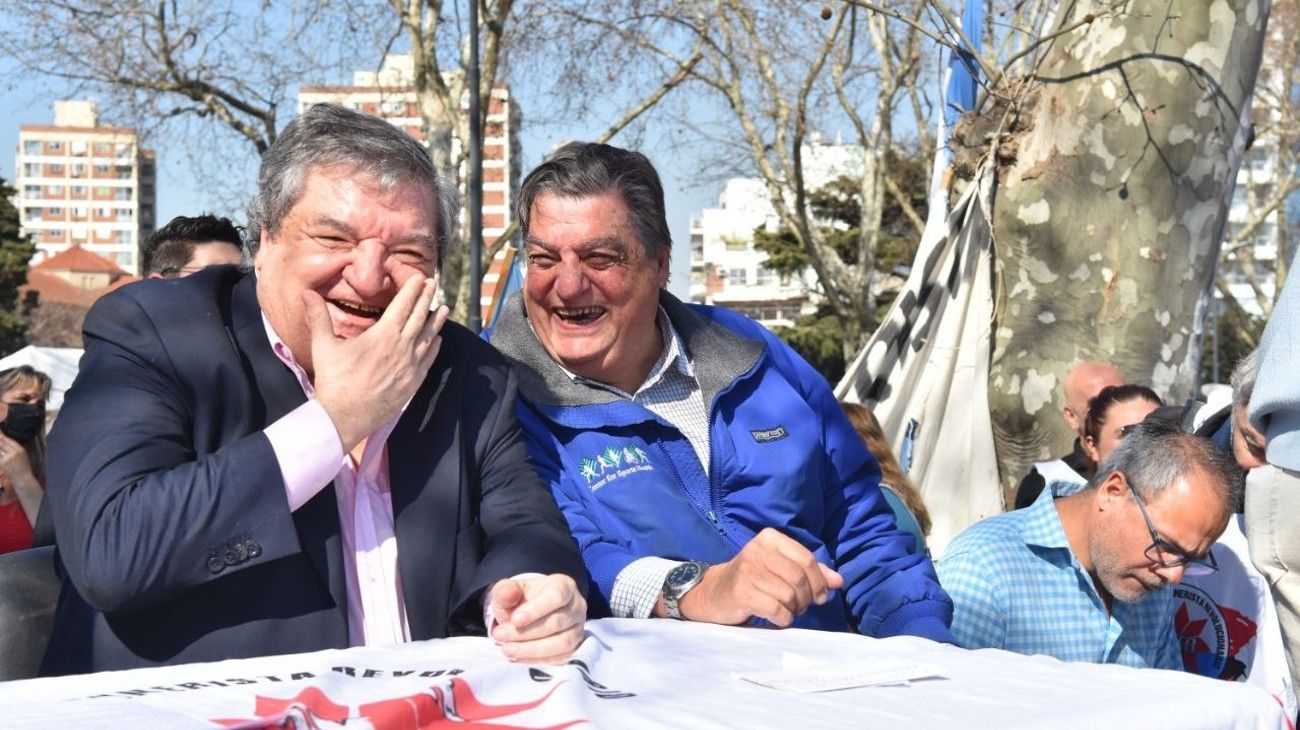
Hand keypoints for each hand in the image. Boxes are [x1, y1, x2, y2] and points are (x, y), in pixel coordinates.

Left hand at [0, 433, 34, 484]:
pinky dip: (1, 458)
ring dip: (1, 452)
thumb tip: (3, 442)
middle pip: (2, 443)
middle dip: (0, 443)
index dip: (2, 437)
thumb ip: (14, 449)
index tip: (0, 436)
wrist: (23, 478)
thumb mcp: (22, 456)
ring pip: (0, 450)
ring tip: (6, 459)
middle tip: (2, 450)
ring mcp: (8, 457)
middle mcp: (15, 452)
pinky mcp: (3, 462)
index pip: (9, 440)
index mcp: (20, 449)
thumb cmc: (22, 467)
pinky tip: (4, 462)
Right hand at [306, 269, 448, 449]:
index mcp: (383, 335)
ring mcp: (410, 367)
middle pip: (419, 317)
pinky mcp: (412, 383)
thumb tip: (306, 293)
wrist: (344, 417)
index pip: (403, 305)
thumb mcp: (323, 346)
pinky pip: (428, 360)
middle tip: (433, 284)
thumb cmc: (333, 381)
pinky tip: (437, 340)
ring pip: (428, 338)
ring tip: (444, 308)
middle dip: (426, 298)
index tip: (420, 278)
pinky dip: (434, 347)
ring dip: (436, 322)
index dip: (412, 290)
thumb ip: (318, 317)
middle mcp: (402, 348)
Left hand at [489, 574, 585, 663]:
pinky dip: (537, 660)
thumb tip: (506, 594)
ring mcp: (578, 629)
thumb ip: (506, 591)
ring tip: (507, 649)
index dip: (536, 610)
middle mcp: (576, 607)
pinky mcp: (574, 648)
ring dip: (531, 649)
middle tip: (499, 635)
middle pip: (557, 623)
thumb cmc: (524, 598)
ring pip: (561, 643)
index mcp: (564, 586)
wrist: (531, 612)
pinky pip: (559, 658)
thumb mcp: (512, 590)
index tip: (515, 620)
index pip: (556, 597)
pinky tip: (517, 657)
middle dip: (526, 632)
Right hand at [674, 528, 842, 626]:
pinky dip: (783, 619)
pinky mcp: (741, 592)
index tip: (820, 596)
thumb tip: (839, 581)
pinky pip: (776, 610)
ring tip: (787, 611)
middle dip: (806, 599)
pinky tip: (777, 618)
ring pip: (789, 596)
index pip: (807, 559)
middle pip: (799, 579)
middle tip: (801, 607)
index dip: (819, 581)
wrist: (714, 593)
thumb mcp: (780, 569)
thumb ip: (810, 572)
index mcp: (770, 538)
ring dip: (794, 610)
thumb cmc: (753, 579)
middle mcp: (757, 550)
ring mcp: (747, 571)